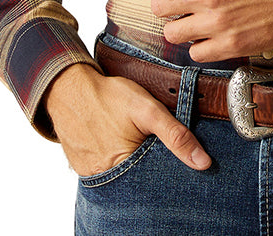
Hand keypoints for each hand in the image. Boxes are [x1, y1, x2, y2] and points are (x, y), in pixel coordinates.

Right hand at [45, 63, 210, 175]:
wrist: (69, 88)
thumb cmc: (109, 96)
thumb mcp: (148, 110)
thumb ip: (176, 136)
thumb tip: (203, 162)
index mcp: (124, 167)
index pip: (156, 183)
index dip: (169, 172)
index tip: (175, 160)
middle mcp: (106, 179)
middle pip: (140, 183)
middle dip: (150, 169)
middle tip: (148, 144)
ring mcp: (92, 176)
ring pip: (123, 178)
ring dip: (133, 166)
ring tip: (133, 142)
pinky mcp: (83, 169)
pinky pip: (106, 173)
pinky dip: (116, 162)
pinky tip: (118, 144)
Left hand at [151, 0, 272, 62]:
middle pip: (159, 7)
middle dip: (168, 5)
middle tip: (182, 5)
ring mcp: (218, 21)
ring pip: (172, 33)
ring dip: (181, 28)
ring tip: (196, 23)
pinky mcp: (231, 46)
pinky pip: (195, 54)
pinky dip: (201, 47)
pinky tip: (212, 36)